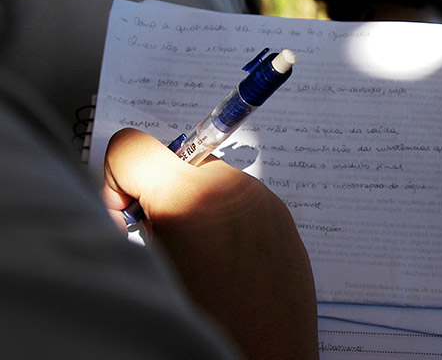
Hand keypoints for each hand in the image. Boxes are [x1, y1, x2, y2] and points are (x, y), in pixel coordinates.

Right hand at [102, 128, 318, 359]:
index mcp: (189, 198)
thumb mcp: (149, 269)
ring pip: (207, 180)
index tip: (129, 215)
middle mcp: (231, 186)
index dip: (118, 180)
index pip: (131, 146)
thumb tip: (132, 200)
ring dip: (195, 206)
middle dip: (161, 196)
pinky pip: (237, 198)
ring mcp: (261, 198)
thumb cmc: (210, 326)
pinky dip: (223, 217)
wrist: (270, 356)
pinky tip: (228, 262)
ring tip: (202, 259)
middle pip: (174, 162)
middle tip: (167, 244)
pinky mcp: (280, 213)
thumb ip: (138, 220)